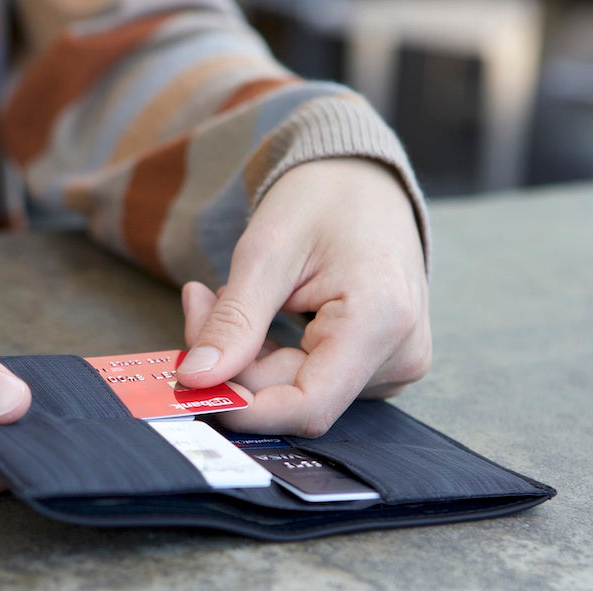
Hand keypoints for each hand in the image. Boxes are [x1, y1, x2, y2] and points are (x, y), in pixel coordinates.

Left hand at [176, 158, 430, 436]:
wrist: (363, 179)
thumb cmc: (323, 199)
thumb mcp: (266, 251)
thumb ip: (233, 322)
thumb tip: (197, 379)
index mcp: (382, 321)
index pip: (308, 405)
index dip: (245, 408)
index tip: (192, 385)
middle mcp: (400, 353)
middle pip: (295, 395)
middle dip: (234, 362)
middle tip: (198, 302)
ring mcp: (394, 363)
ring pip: (297, 391)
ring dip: (250, 356)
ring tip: (237, 295)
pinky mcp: (381, 365)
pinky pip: (311, 381)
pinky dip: (273, 355)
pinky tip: (265, 312)